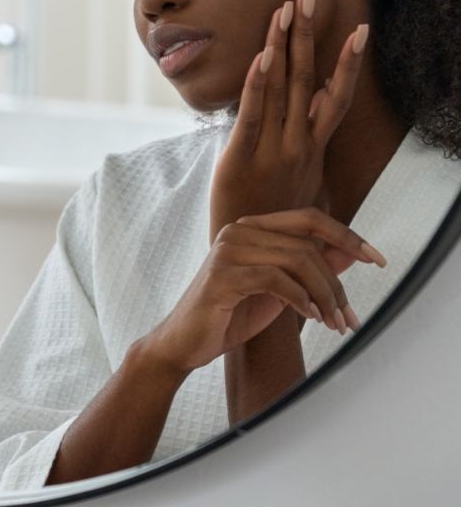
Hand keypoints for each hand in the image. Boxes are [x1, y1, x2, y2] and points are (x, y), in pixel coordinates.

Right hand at [143, 207, 385, 375]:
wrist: (183, 343)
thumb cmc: (229, 314)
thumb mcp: (279, 290)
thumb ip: (309, 268)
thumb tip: (350, 253)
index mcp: (252, 227)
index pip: (309, 218)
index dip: (346, 234)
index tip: (376, 258)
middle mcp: (240, 230)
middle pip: (308, 243)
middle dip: (337, 283)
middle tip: (349, 317)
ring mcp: (229, 249)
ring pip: (297, 260)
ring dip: (325, 296)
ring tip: (334, 323)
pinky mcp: (223, 274)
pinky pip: (276, 279)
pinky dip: (302, 300)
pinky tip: (311, 318)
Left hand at [210, 0, 369, 239]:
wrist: (257, 264)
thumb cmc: (276, 221)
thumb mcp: (306, 185)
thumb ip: (313, 145)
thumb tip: (318, 106)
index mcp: (313, 150)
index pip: (334, 97)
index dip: (347, 62)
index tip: (359, 29)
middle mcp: (299, 146)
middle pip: (308, 79)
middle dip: (308, 33)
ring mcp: (274, 151)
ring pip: (283, 88)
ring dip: (283, 45)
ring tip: (285, 7)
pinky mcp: (242, 158)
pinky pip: (253, 114)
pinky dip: (258, 84)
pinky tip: (263, 55)